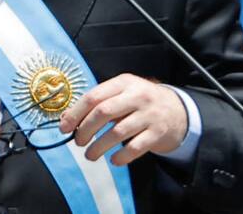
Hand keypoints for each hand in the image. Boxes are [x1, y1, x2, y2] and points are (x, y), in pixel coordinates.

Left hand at [58, 73, 187, 165]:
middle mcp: (137, 96)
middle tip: (78, 142)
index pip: (94, 96)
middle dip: (85, 130)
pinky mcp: (158, 133)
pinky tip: (114, 159)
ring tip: (90, 155)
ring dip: (99, 147)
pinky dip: (121, 157)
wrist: (177, 110)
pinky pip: (134, 148)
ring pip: (117, 132)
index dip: (75, 113)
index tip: (64, 127)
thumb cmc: (141, 102)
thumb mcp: (122, 93)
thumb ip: (98, 102)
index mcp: (124, 83)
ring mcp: (149, 115)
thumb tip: (67, 119)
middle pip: (103, 112)